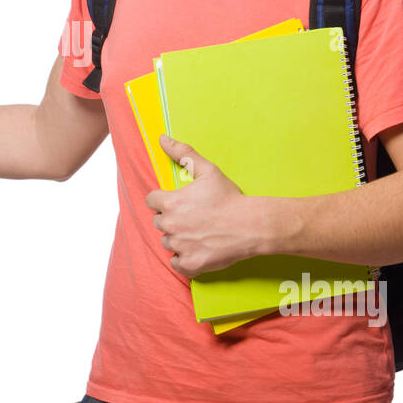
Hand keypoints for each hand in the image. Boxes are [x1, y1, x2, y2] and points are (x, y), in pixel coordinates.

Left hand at [143, 135, 256, 276]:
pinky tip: (197, 248)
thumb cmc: (230, 198)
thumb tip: (162, 138)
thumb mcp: (207, 170)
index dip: (162, 200)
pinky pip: (176, 262)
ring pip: (167, 242)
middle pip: (159, 222)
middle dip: (171, 218)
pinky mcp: (191, 264)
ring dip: (177, 238)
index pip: (151, 201)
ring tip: (197, 232)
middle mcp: (171, 225)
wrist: (251, 225)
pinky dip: (183, 257)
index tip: (176, 202)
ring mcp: (180, 246)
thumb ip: (183, 153)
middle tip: (192, 216)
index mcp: (171, 203)